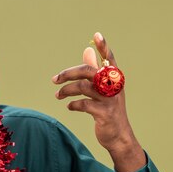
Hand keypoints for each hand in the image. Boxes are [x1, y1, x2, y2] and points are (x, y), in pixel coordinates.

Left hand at [52, 32, 135, 153]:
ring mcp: (110, 100)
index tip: (96, 34)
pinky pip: (84, 104)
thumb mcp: (103, 90)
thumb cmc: (108, 110)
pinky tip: (70, 106)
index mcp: (114, 79)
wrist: (118, 137)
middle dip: (68, 73)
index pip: (109, 59)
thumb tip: (87, 50)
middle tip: (55, 79)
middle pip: (88, 71)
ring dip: (66, 91)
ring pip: (83, 87)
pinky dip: (73, 104)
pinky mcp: (105, 114)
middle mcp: (114, 86)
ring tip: (58, 95)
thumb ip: (94, 70)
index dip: (104, 47)